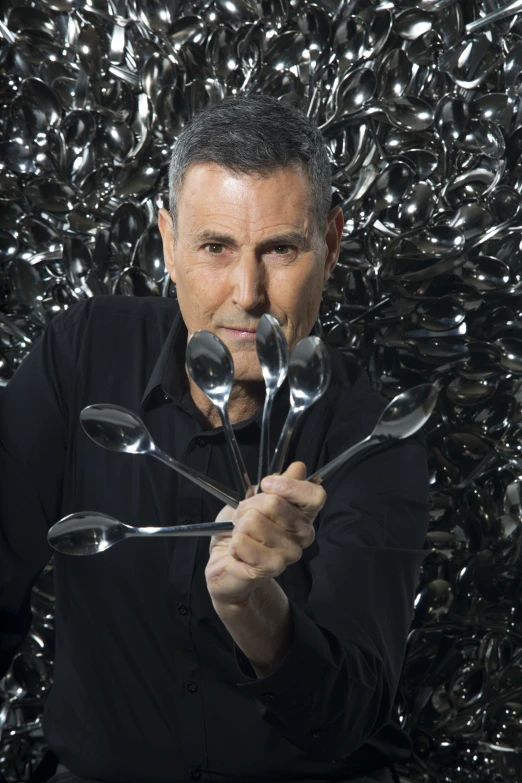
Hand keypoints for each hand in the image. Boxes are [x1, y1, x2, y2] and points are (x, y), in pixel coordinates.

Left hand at [205, 462, 325, 607]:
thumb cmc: (243, 530)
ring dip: (239, 527)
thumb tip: (298, 468)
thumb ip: (278, 484)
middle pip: (275, 503)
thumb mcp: (256, 499)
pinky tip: (238, 552)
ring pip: (255, 521)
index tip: (266, 484)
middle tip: (244, 518)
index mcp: (303, 514)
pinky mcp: (272, 568)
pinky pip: (244, 542)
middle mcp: (303, 534)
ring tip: (242, 536)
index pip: (315, 495)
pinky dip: (235, 544)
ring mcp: (290, 553)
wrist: (227, 564)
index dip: (290, 486)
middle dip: (249, 506)